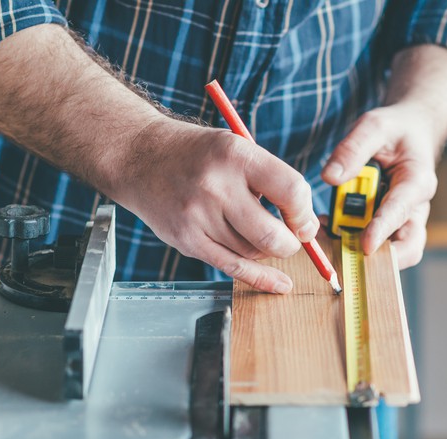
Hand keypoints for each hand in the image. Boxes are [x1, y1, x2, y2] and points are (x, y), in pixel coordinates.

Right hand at [116, 119, 319, 292]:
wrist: (140, 157)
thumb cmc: (198, 155)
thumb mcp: (236, 148)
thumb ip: (271, 181)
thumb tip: (306, 227)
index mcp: (236, 155)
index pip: (291, 191)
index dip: (304, 213)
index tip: (304, 221)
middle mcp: (216, 186)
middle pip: (272, 234)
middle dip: (291, 244)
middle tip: (291, 239)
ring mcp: (198, 216)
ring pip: (252, 253)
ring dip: (264, 251)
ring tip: (255, 231)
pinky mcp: (187, 240)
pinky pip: (232, 268)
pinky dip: (260, 278)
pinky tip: (278, 283)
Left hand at [322, 102, 437, 269]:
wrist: (411, 134)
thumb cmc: (396, 131)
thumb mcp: (374, 126)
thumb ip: (353, 149)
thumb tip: (330, 177)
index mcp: (417, 182)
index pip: (401, 211)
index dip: (383, 230)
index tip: (366, 245)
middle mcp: (415, 208)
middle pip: (409, 246)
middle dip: (382, 257)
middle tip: (348, 255)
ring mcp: (403, 221)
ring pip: (392, 252)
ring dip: (363, 251)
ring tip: (329, 234)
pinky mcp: (389, 226)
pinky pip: (375, 245)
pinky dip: (353, 242)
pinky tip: (330, 227)